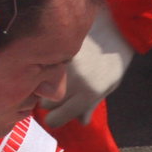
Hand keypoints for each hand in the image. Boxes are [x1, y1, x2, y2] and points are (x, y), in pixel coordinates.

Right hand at [42, 4, 136, 127]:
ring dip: (45, 85)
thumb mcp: (107, 87)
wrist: (113, 30)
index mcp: (86, 96)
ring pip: (39, 86)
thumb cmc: (113, 63)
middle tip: (59, 93)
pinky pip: (42, 67)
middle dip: (50, 102)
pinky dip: (46, 67)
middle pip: (43, 104)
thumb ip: (91, 105)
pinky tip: (57, 61)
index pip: (55, 119)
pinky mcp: (55, 52)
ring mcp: (61, 66)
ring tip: (57, 76)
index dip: (54, 119)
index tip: (57, 114)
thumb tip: (80, 122)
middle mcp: (71, 83)